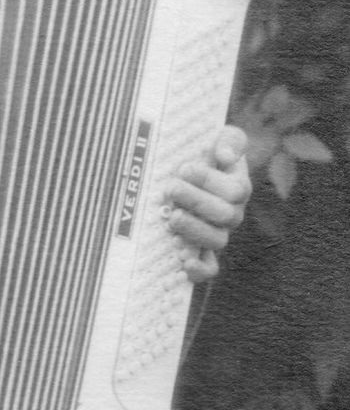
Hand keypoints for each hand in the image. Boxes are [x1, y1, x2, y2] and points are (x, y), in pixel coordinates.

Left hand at [166, 124, 250, 284]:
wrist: (190, 177)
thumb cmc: (208, 157)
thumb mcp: (223, 139)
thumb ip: (230, 140)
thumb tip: (224, 156)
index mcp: (239, 188)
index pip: (235, 190)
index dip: (210, 180)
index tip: (184, 167)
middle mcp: (232, 214)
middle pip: (224, 215)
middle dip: (195, 200)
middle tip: (171, 188)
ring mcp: (218, 234)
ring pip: (216, 240)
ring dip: (193, 229)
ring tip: (171, 216)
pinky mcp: (202, 252)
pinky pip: (209, 269)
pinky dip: (198, 269)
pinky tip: (183, 262)